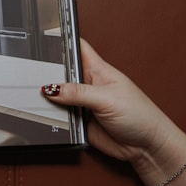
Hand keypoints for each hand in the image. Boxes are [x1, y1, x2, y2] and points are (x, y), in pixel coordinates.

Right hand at [42, 38, 185, 179]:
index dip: (61, 39)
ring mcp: (81, 103)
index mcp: (98, 70)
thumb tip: (52, 89)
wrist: (146, 147)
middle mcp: (87, 85)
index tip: (42, 37)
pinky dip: (53, 117)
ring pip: (56, 96)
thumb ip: (78, 92)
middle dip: (48, 73)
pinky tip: (54, 117)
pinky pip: (58, 116)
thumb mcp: (108, 99)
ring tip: (47, 101)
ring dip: (50, 99)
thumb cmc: (141, 116)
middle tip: (38, 78)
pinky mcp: (78, 121)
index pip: (76, 47)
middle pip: (60, 72)